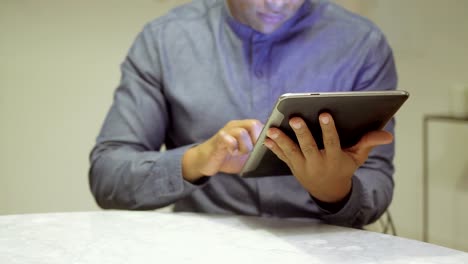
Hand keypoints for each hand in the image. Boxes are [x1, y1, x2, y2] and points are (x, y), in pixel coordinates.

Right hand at [182, 120, 262, 181]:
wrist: (205, 161)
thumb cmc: (228, 157)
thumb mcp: (246, 154)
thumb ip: (258, 150)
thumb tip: (274, 152)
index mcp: (244, 127)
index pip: (260, 124)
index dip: (265, 135)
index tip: (265, 147)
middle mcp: (235, 126)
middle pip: (253, 124)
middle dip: (256, 140)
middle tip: (252, 151)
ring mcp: (226, 131)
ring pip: (242, 132)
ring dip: (244, 147)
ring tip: (239, 153)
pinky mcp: (218, 139)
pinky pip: (229, 140)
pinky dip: (233, 149)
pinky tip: (231, 153)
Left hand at [264, 113, 392, 202]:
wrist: (328, 190)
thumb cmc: (344, 167)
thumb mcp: (358, 158)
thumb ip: (369, 143)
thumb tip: (388, 134)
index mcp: (335, 159)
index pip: (332, 142)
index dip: (328, 128)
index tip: (324, 113)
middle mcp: (318, 163)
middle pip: (308, 146)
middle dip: (302, 132)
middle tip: (295, 118)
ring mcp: (303, 166)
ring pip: (291, 152)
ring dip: (282, 140)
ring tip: (273, 129)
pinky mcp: (293, 167)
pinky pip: (282, 157)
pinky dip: (274, 148)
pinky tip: (266, 137)